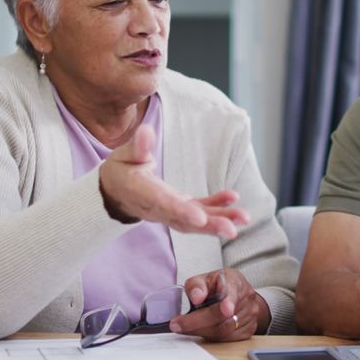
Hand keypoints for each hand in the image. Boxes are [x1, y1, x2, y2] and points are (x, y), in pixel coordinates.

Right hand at [99, 125, 249, 238]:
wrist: (115, 192)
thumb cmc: (120, 169)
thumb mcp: (123, 155)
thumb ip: (137, 146)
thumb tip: (146, 131)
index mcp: (141, 193)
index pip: (162, 204)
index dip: (181, 211)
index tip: (200, 217)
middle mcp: (157, 208)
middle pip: (184, 220)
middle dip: (209, 225)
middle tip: (232, 229)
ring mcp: (170, 211)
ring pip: (195, 221)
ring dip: (220, 221)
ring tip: (243, 218)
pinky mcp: (179, 209)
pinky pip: (200, 209)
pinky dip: (217, 206)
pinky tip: (233, 198)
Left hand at [169, 269, 265, 340]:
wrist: (237, 295)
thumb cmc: (218, 286)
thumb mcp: (204, 279)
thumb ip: (197, 285)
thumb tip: (197, 297)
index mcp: (235, 281)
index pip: (233, 292)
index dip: (229, 302)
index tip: (226, 310)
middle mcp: (246, 298)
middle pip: (223, 315)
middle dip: (197, 321)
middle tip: (178, 324)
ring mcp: (250, 316)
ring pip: (224, 330)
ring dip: (201, 331)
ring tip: (184, 328)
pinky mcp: (248, 331)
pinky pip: (228, 339)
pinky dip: (211, 337)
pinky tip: (200, 331)